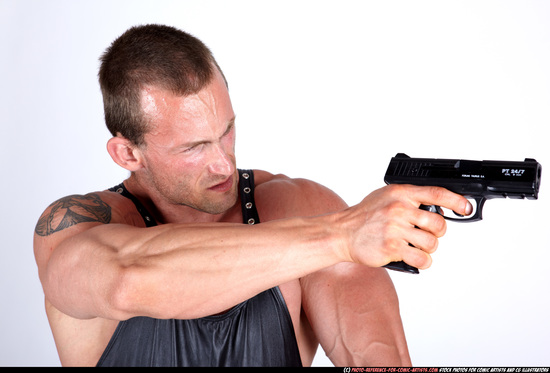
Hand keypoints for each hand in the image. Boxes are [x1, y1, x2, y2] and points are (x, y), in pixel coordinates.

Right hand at [336, 184, 471, 269]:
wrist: (341, 233)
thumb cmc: (364, 216)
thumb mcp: (385, 196)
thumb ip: (408, 199)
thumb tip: (437, 206)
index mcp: (400, 193)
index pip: (436, 193)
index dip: (456, 201)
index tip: (465, 208)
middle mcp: (399, 209)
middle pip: (438, 223)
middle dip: (437, 232)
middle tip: (426, 234)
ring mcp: (395, 229)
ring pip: (432, 243)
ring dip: (428, 248)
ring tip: (415, 246)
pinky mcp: (392, 248)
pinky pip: (422, 258)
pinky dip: (422, 261)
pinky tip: (414, 257)